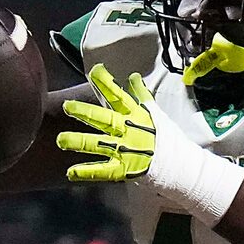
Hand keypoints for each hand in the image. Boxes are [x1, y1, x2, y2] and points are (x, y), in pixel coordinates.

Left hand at [58, 66, 161, 182]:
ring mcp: (126, 150)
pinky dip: (87, 172)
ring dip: (79, 141)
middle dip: (85, 112)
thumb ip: (141, 96)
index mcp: (137, 117)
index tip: (94, 70)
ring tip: (61, 140)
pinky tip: (70, 172)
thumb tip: (133, 76)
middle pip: (104, 119)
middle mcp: (129, 131)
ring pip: (99, 144)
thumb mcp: (156, 113)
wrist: (182, 164)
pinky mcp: (125, 169)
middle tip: (67, 106)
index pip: (119, 96)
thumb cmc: (168, 138)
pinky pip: (103, 171)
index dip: (107, 83)